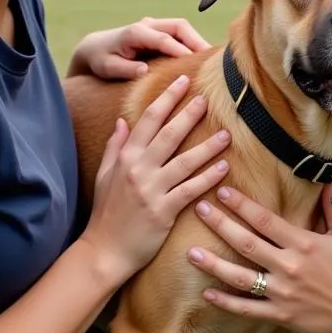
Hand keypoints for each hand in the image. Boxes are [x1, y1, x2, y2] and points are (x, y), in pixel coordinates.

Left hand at [67, 18, 210, 80]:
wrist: (95, 48)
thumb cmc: (101, 60)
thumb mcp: (107, 67)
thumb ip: (125, 69)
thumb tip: (145, 71)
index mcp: (136, 32)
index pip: (164, 39)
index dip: (181, 50)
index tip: (195, 64)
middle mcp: (148, 24)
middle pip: (179, 26)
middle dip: (197, 41)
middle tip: (212, 60)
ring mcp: (155, 26)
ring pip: (183, 28)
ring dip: (198, 41)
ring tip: (212, 60)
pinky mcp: (160, 31)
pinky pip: (181, 33)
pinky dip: (193, 43)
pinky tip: (202, 59)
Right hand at [82, 74, 230, 279]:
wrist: (104, 251)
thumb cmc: (106, 214)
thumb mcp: (104, 175)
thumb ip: (115, 147)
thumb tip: (123, 121)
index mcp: (126, 158)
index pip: (148, 120)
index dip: (167, 98)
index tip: (182, 81)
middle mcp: (138, 170)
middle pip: (169, 135)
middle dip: (189, 114)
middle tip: (207, 97)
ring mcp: (151, 190)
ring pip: (185, 162)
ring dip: (207, 147)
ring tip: (227, 135)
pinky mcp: (164, 212)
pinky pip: (190, 190)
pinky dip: (208, 178)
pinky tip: (224, 168)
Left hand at [188, 184, 331, 332]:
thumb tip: (328, 178)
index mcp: (304, 244)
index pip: (266, 220)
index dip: (242, 205)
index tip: (222, 192)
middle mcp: (290, 267)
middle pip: (247, 243)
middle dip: (220, 224)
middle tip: (198, 209)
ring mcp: (283, 293)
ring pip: (240, 277)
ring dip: (213, 265)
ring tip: (190, 252)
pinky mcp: (280, 316)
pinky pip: (247, 309)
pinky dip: (226, 302)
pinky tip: (206, 292)